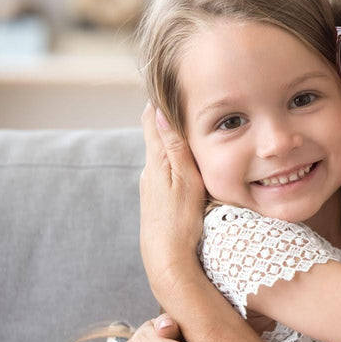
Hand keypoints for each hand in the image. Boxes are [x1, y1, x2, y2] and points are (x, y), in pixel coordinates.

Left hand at [140, 102, 207, 295]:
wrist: (166, 261)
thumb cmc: (180, 222)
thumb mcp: (185, 181)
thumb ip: (175, 148)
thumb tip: (160, 111)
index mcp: (156, 161)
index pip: (152, 119)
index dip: (160, 98)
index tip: (173, 81)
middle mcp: (149, 170)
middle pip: (156, 132)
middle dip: (168, 113)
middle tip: (187, 94)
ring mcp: (151, 185)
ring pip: (161, 151)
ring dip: (172, 135)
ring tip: (191, 120)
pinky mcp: (157, 197)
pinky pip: (165, 167)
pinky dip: (174, 154)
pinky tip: (186, 158)